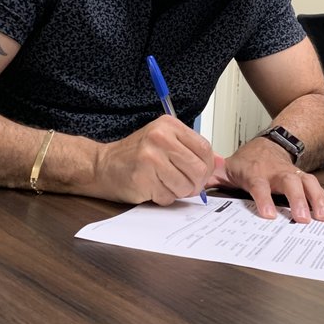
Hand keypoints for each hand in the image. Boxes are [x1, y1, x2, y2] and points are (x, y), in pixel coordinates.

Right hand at [95, 117, 214, 205]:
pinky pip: (168, 197)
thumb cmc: (135, 155)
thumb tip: (220, 164)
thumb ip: (191, 150)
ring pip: (185, 186)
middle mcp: (160, 138)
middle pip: (199, 169)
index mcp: (169, 125)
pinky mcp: (143, 178)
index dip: (207, 166)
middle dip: (195, 184)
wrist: (102, 165)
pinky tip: (152, 188)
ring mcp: (151, 157)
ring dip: (178, 192)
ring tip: (165, 184)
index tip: (200, 173)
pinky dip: (164, 197)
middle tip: (185, 185)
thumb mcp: (165, 142)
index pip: (205, 148)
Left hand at [206, 140, 323, 223]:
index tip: (268, 214)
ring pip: (306, 183)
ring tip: (322, 217)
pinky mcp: (304, 177)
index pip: (259, 184)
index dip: (264, 198)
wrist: (273, 142)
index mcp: (256, 172)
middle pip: (288, 183)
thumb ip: (212, 177)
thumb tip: (192, 186)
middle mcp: (276, 172)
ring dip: (315, 200)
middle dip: (296, 200)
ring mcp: (292, 173)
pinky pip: (316, 186)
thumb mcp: (229, 166)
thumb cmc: (251, 160)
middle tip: (302, 218)